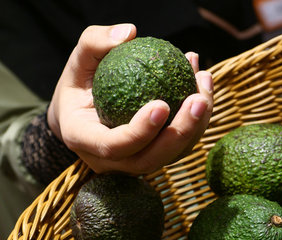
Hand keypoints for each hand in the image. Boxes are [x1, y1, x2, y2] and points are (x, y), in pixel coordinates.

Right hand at [47, 23, 213, 174]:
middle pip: (149, 160)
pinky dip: (197, 116)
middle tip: (197, 100)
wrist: (81, 112)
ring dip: (196, 123)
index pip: (113, 146)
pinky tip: (202, 80)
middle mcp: (109, 161)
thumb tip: (129, 32)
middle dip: (180, 134)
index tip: (162, 104)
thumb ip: (95, 42)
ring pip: (171, 154)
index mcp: (83, 140)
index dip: (140, 132)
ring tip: (204, 81)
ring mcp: (132, 164)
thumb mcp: (77, 60)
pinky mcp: (153, 157)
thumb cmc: (79, 82)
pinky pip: (181, 143)